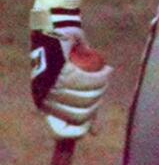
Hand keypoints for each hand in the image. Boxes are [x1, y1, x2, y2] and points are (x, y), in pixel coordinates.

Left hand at [29, 9, 111, 138]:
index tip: (92, 125)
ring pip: (89, 97)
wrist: (56, 31)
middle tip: (99, 87)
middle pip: (83, 114)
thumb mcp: (74, 89)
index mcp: (45, 106)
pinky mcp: (63, 72)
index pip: (62, 132)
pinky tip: (107, 69)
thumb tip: (93, 133)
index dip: (80, 130)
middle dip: (97, 102)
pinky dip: (103, 76)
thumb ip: (83, 109)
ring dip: (102, 86)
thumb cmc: (67, 60)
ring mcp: (53, 86)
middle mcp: (46, 100)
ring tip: (103, 75)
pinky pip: (90, 81)